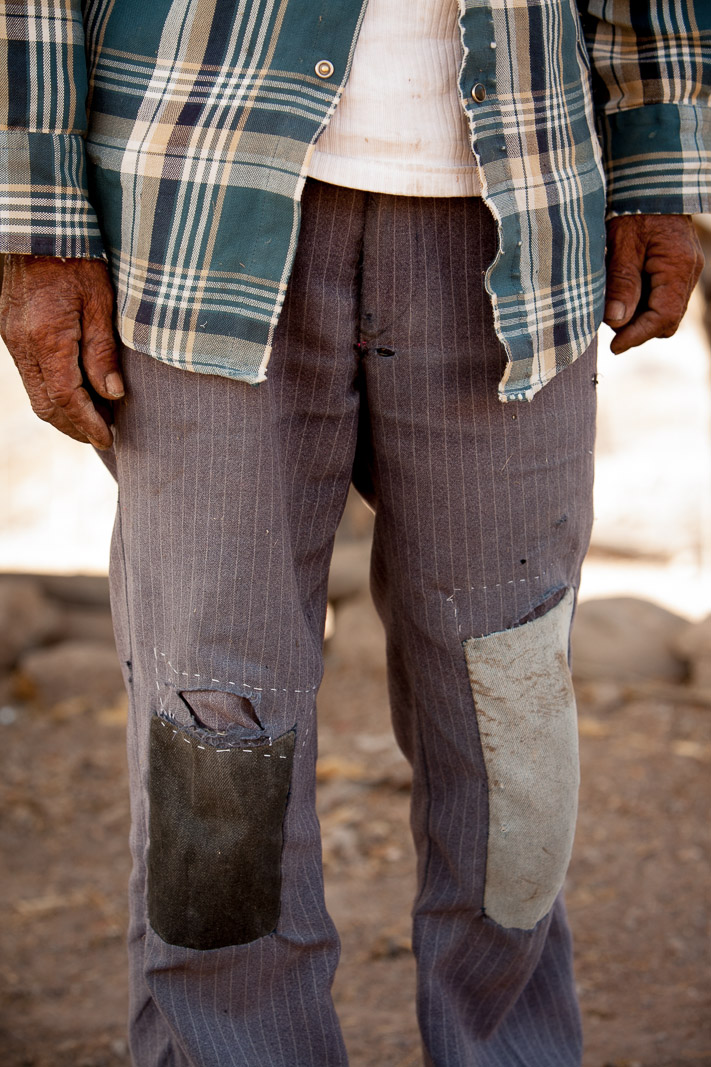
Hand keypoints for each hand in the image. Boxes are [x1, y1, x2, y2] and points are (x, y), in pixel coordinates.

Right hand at [0, 255, 122, 448]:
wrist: (39, 228)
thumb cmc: (76, 259)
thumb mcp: (100, 303)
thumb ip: (103, 351)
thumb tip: (112, 395)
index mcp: (46, 339)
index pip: (66, 398)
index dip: (88, 423)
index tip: (108, 438)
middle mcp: (23, 344)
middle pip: (46, 405)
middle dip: (74, 427)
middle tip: (104, 437)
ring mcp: (13, 340)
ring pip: (36, 394)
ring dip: (63, 414)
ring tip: (94, 422)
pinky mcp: (13, 333)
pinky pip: (31, 376)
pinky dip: (53, 394)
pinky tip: (76, 395)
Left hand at [604, 214, 703, 353]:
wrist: (650, 180)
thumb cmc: (633, 208)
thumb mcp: (621, 244)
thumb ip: (621, 283)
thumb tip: (617, 320)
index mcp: (678, 267)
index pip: (664, 318)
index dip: (638, 336)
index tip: (614, 347)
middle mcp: (689, 271)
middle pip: (668, 320)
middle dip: (639, 329)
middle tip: (609, 321)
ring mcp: (686, 269)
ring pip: (666, 311)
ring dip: (640, 316)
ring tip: (613, 303)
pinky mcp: (678, 267)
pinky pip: (664, 296)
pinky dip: (644, 302)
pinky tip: (623, 292)